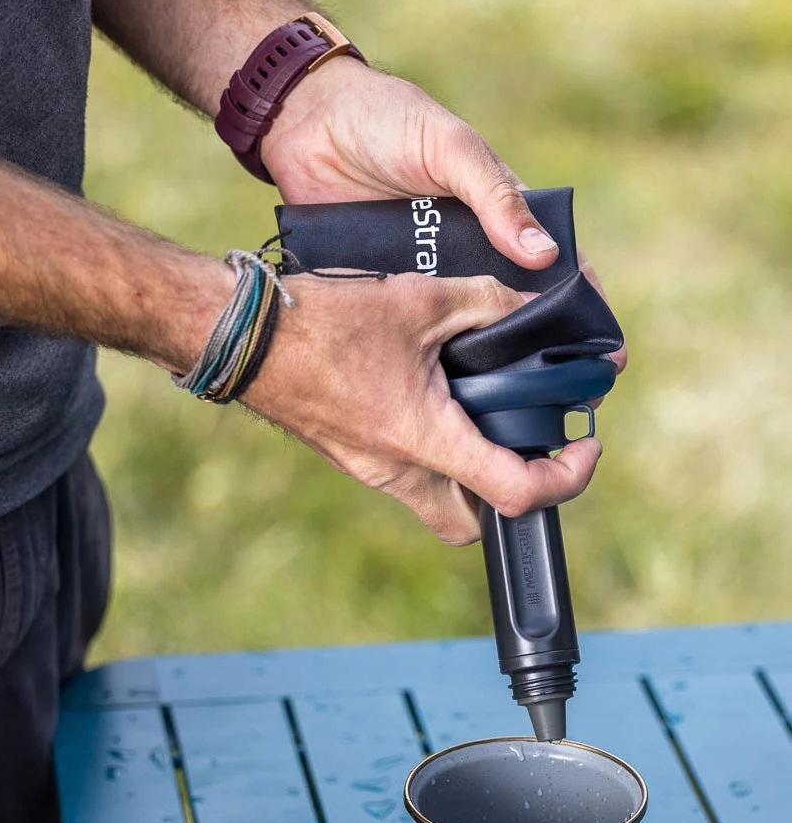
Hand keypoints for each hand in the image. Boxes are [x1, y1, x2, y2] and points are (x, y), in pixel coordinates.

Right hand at [241, 270, 601, 545]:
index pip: (516, 494)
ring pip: (434, 500)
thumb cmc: (322, 318)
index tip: (583, 446)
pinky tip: (429, 394)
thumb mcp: (419, 299)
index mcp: (423, 439)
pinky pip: (402, 473)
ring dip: (466, 471)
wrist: (239, 335)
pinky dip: (429, 450)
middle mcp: (395, 471)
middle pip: (469, 523)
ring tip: (480, 410)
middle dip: (505, 496)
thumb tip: (537, 305)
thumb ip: (489, 302)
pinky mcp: (347, 456)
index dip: (567, 480)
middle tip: (525, 443)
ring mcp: (366, 470)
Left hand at [263, 58, 626, 376]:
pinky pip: (408, 327)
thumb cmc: (387, 119)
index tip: (606, 350)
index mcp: (495, 212)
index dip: (582, 304)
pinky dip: (421, 355)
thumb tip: (544, 254)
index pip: (552, 263)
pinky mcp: (383, 287)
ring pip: (459, 325)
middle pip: (508, 306)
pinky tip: (437, 393)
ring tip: (503, 410)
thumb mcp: (449, 149)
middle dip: (535, 349)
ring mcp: (424, 272)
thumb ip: (493, 197)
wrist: (305, 123)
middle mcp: (465, 249)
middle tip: (558, 398)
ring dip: (479, 362)